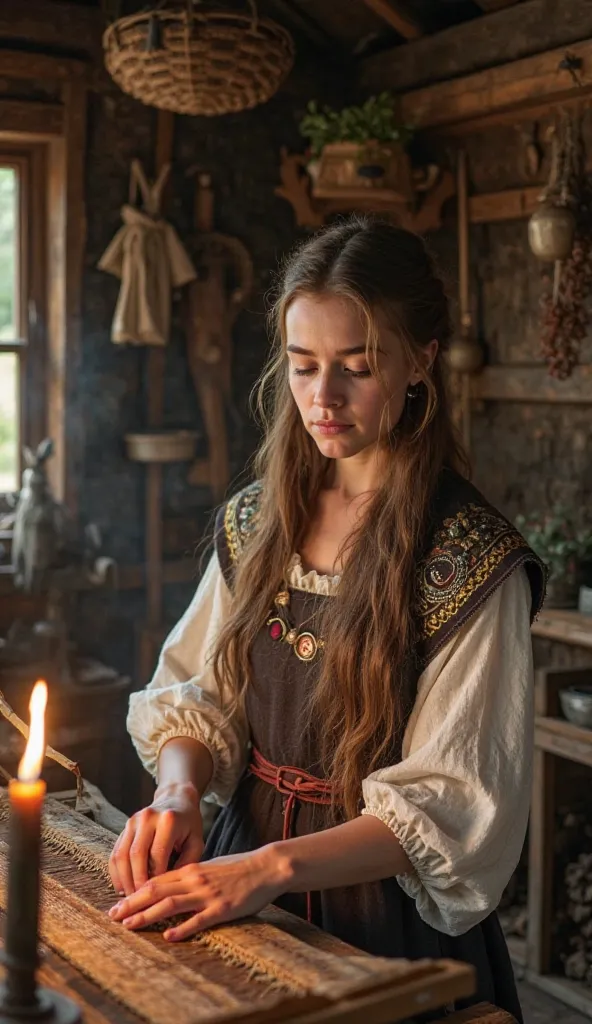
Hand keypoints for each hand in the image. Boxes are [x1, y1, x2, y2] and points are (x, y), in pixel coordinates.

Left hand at [107, 845, 292, 941]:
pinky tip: (168, 936)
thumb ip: (189, 876)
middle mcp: (194, 880)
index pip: (156, 881)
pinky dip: (181, 928)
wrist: (266, 867)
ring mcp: (207, 894)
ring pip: (171, 905)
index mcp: (191, 869)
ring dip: (147, 915)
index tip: (118, 904)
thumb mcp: (210, 866)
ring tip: (130, 925)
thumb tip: (170, 887)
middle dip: (132, 904)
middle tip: (113, 916)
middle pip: (157, 892)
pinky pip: (198, 919)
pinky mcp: (222, 908)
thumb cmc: (238, 868)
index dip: (134, 893)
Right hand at [109, 782, 203, 896]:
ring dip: (123, 879)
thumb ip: (187, 863)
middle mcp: (147, 818)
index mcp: (168, 820)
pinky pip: (115, 852)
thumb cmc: (189, 824)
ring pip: (121, 855)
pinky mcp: (124, 827)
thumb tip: (171, 889)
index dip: (155, 878)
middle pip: (135, 855)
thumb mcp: (196, 841)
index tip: (157, 897)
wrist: (176, 798)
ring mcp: (133, 821)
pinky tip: (122, 887)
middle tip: (139, 901)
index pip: (157, 855)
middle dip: (136, 881)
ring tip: (130, 898)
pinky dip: (116, 872)